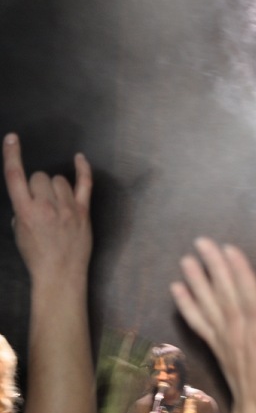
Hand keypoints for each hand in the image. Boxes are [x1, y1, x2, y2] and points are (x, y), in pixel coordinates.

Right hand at [3, 132, 92, 281]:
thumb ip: (22, 211)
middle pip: (40, 177)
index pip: (15, 176)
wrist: (61, 273)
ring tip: (56, 205)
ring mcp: (67, 207)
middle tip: (41, 204)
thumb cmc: (37, 256)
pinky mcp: (84, 211)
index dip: (12, 155)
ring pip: (59, 180)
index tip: (12, 139)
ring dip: (55, 188)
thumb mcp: (19, 233)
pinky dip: (83, 169)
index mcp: (25, 211)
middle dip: (37, 186)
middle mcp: (46, 206)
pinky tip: (80, 158)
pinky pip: (85, 183)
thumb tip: (29, 199)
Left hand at [170, 238, 255, 412]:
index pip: (248, 296)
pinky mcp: (217, 346)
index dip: (239, 271)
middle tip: (202, 242)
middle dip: (214, 267)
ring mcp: (225, 339)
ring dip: (196, 281)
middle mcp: (239, 331)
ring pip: (208, 304)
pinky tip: (177, 289)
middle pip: (224, 294)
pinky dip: (186, 305)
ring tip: (186, 258)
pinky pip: (198, 322)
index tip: (228, 248)